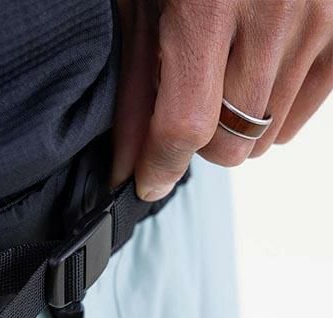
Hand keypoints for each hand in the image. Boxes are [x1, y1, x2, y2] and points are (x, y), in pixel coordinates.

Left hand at [110, 0, 332, 196]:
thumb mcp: (145, 2)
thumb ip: (138, 85)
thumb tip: (127, 162)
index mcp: (206, 4)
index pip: (186, 123)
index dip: (160, 163)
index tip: (147, 177)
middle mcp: (271, 13)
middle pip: (230, 144)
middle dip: (199, 143)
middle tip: (188, 105)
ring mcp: (317, 20)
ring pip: (265, 138)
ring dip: (235, 128)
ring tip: (222, 79)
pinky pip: (302, 116)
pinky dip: (273, 116)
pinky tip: (255, 81)